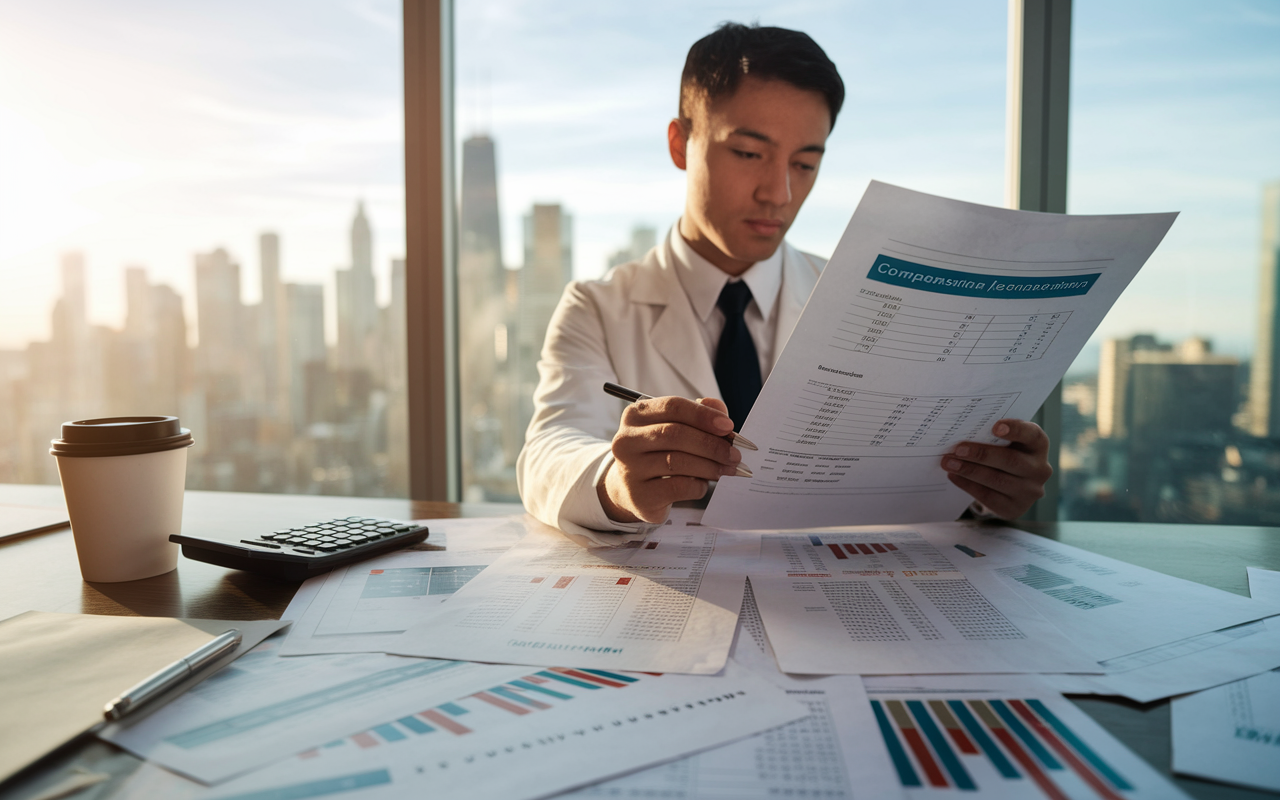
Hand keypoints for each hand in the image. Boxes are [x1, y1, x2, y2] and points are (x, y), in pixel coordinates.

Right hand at [597, 396, 741, 523]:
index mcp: (635, 415)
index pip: (672, 407)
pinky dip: (698, 485)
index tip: (728, 426)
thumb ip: (698, 415)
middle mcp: (626, 440)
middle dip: (711, 444)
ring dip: (710, 465)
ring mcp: (629, 469)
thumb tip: (720, 410)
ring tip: (728, 468)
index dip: (703, 415)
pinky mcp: (639, 496)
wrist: (633, 490)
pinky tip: (703, 484)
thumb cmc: (659, 453)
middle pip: (674, 434)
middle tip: (735, 453)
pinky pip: (677, 487)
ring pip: (676, 462)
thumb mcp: (674, 428)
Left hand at [941, 418, 1051, 519]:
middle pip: (1011, 460)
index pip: (1033, 435)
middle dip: (981, 454)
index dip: (1015, 430)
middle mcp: (1040, 469)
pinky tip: (954, 476)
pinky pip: (989, 496)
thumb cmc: (1004, 454)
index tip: (995, 427)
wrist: (1011, 487)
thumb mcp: (1005, 442)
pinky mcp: (1015, 508)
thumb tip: (962, 432)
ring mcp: (1030, 491)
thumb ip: (992, 435)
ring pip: (997, 480)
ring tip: (949, 463)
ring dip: (970, 470)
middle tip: (957, 449)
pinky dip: (968, 485)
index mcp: (1038, 446)